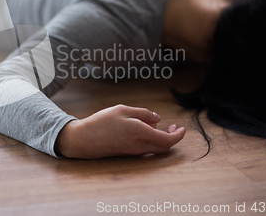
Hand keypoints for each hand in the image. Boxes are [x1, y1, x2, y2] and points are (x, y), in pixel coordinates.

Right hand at [55, 104, 184, 158]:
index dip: (178, 136)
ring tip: (156, 125)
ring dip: (161, 138)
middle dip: (172, 138)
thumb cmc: (100, 122)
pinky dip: (151, 141)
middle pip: (164, 147)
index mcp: (139, 132)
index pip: (167, 140)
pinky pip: (145, 149)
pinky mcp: (127, 154)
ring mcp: (133, 152)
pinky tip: (143, 130)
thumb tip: (158, 120)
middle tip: (173, 127)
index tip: (182, 128)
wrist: (83, 140)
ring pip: (155, 148)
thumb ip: (142, 113)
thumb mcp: (121, 110)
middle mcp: (139, 146)